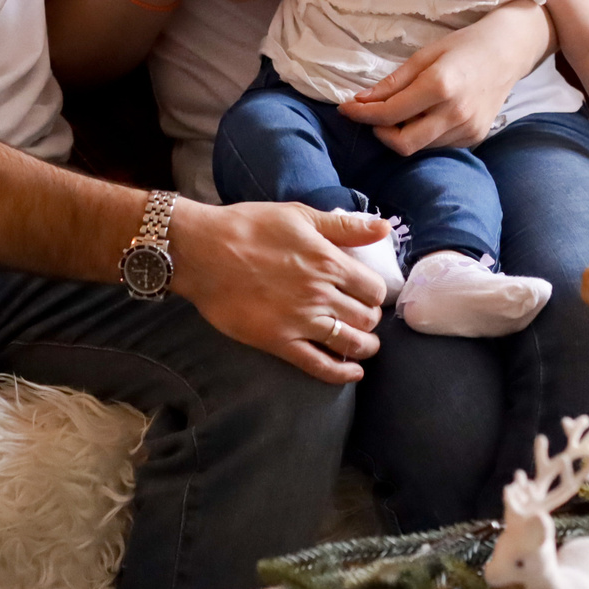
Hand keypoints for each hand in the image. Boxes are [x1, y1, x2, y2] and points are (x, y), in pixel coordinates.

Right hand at [169, 200, 387, 384]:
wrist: (203, 251)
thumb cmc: (250, 227)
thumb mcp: (300, 215)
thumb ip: (345, 226)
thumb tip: (385, 228)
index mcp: (329, 262)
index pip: (374, 289)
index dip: (375, 292)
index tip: (366, 293)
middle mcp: (321, 295)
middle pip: (366, 318)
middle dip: (369, 318)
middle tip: (361, 316)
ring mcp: (301, 321)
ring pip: (350, 343)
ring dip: (364, 346)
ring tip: (363, 344)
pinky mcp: (279, 342)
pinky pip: (318, 365)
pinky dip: (341, 373)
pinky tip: (352, 373)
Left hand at [341, 2, 551, 153]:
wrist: (509, 51)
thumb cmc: (464, 46)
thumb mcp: (425, 55)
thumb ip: (393, 82)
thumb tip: (361, 101)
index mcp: (440, 86)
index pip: (390, 113)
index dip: (362, 114)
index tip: (345, 109)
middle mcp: (455, 113)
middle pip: (402, 143)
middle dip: (380, 133)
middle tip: (373, 116)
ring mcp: (468, 129)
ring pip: (420, 147)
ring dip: (401, 134)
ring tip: (401, 111)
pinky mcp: (475, 137)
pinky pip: (438, 145)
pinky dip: (423, 134)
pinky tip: (425, 115)